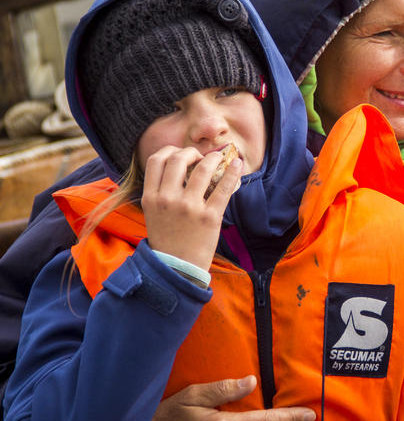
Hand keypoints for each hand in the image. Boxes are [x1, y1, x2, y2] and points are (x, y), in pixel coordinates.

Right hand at [142, 146, 241, 270]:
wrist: (176, 270)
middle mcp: (168, 200)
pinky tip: (237, 164)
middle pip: (178, 159)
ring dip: (212, 158)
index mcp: (151, 198)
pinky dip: (232, 172)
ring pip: (203, 169)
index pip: (156, 160)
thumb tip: (182, 164)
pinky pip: (223, 188)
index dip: (169, 151)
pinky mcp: (209, 217)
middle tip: (199, 157)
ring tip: (217, 158)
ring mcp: (189, 208)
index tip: (180, 153)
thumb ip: (161, 190)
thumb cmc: (167, 239)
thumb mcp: (154, 213)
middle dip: (191, 152)